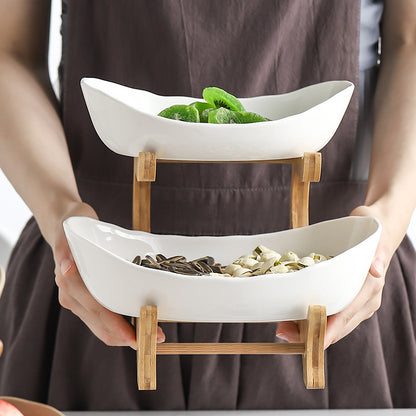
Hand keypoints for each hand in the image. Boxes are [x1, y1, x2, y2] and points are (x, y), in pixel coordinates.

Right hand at [53, 201, 165, 348]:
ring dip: (127, 336)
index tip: (138, 338)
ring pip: (103, 329)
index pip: (98, 310)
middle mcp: (71, 297)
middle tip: (157, 338)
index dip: (119, 327)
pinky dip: (121, 328)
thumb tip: (66, 268)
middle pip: (102, 327)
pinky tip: (139, 325)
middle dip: (129, 337)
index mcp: (69, 283)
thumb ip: (65, 250)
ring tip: (153, 334)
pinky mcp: (85, 302)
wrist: (65, 228)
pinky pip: (103, 322)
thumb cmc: (72, 226)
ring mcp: (77, 302)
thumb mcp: (70, 230)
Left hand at [276, 205, 403, 347]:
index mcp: (370, 290)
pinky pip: (328, 312)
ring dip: (308, 327)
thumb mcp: (374, 239)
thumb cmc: (372, 233)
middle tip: (284, 333)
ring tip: (283, 328)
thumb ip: (377, 254)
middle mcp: (364, 301)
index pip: (348, 315)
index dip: (330, 330)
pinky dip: (310, 316)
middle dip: (312, 332)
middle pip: (337, 324)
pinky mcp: (344, 297)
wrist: (375, 229)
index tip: (315, 342)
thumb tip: (376, 270)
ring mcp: (354, 301)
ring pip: (331, 322)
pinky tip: (292, 317)